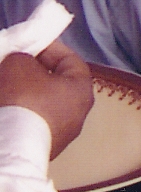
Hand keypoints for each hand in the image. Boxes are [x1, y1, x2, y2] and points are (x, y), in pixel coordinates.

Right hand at [0, 41, 94, 158]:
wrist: (11, 147)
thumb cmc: (23, 100)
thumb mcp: (19, 64)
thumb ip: (23, 56)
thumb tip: (21, 61)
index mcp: (82, 90)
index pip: (70, 60)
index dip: (49, 47)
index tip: (28, 43)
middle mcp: (77, 114)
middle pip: (54, 83)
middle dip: (31, 71)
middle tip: (11, 63)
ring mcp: (59, 134)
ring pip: (39, 104)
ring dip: (21, 91)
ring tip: (3, 82)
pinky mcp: (40, 148)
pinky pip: (29, 121)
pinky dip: (16, 111)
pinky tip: (4, 103)